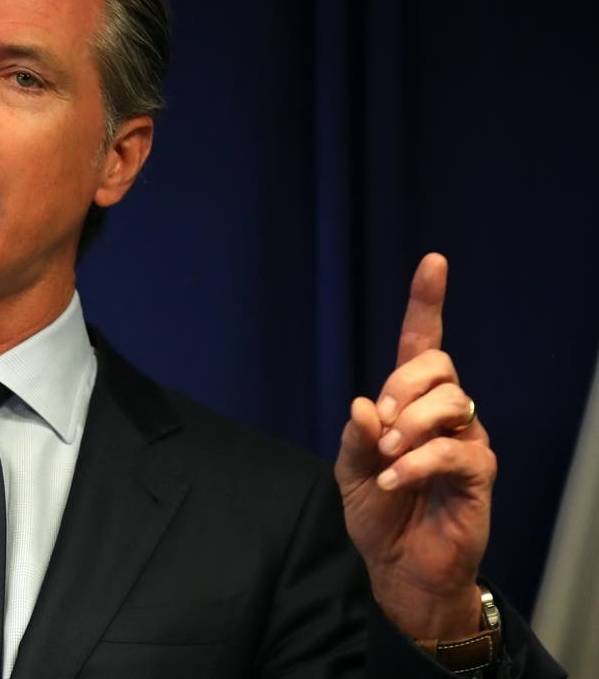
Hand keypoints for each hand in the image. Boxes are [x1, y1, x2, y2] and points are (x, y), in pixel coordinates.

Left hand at [334, 253, 496, 638]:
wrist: (399, 567)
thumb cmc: (379, 511)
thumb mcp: (350, 470)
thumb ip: (355, 436)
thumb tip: (363, 403)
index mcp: (411, 404)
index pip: (422, 344)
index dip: (426, 303)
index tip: (433, 262)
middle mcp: (445, 414)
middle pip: (438, 364)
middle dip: (404, 383)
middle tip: (380, 424)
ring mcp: (466, 441)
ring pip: (452, 401)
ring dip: (410, 424)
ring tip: (386, 456)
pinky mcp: (479, 474)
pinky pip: (456, 450)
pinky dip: (418, 461)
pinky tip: (394, 478)